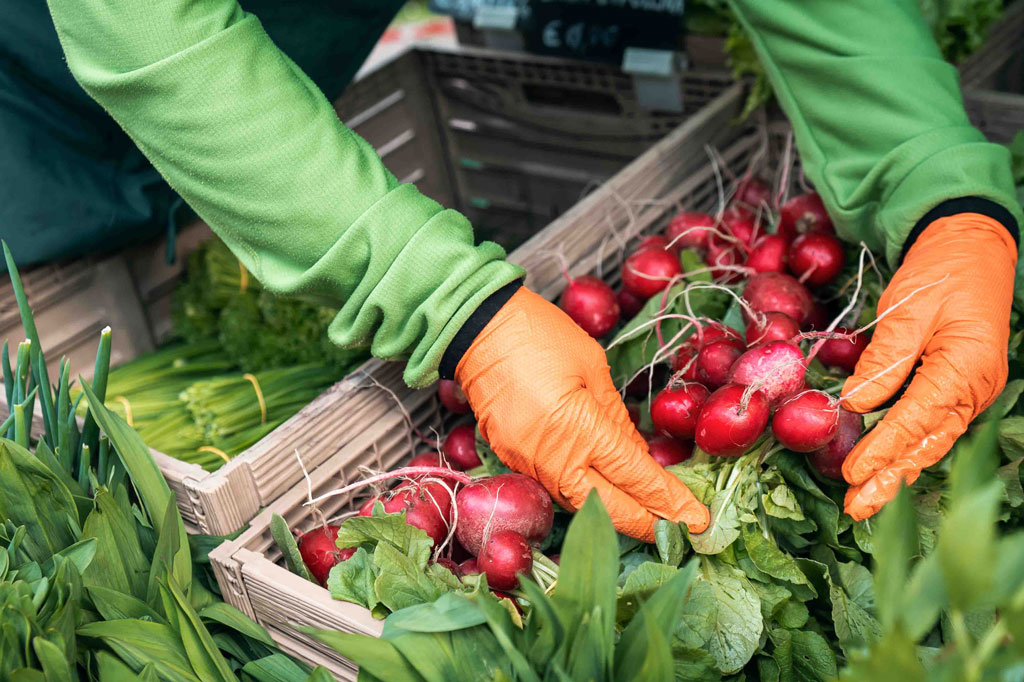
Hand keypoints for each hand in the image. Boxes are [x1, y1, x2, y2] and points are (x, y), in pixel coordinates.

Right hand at [455, 287, 709, 539]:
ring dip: (617, 514)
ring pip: (581, 505)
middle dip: (648, 524)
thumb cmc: (540, 335)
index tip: (698, 520)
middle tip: (680, 531)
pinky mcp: (512, 462)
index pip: (635, 478)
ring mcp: (527, 465)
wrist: (477, 329)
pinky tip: (607, 492)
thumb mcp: (594, 369)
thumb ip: (618, 419)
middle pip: (609, 509)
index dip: (670, 502)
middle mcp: (552, 458)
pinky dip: (586, 495)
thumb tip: (638, 458)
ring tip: (651, 517)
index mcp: (579, 429)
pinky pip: (557, 488)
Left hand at [841, 214, 1016, 519]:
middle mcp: (973, 387)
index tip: (853, 471)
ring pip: (930, 441)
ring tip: (866, 501)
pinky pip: (930, 426)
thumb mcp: (909, 308)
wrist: (971, 247)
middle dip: (890, 478)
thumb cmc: (941, 271)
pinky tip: (885, 470)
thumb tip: (857, 402)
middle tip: (856, 508)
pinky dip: (907, 450)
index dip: (884, 447)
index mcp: (966, 366)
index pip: (917, 418)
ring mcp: (968, 390)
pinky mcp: (956, 387)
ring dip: (898, 472)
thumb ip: (886, 358)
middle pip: (927, 443)